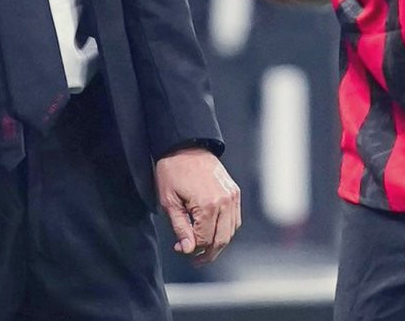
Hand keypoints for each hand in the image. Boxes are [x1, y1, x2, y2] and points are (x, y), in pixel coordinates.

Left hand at [155, 147, 241, 264]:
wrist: (186, 145)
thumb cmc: (173, 170)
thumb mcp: (169, 200)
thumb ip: (180, 227)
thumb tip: (187, 249)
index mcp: (207, 205)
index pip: (204, 240)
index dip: (190, 249)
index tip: (179, 248)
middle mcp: (224, 202)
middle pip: (220, 240)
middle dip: (207, 253)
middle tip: (193, 258)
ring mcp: (232, 196)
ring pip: (230, 232)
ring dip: (218, 243)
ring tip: (202, 247)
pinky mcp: (234, 192)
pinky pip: (235, 219)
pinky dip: (226, 229)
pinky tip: (213, 231)